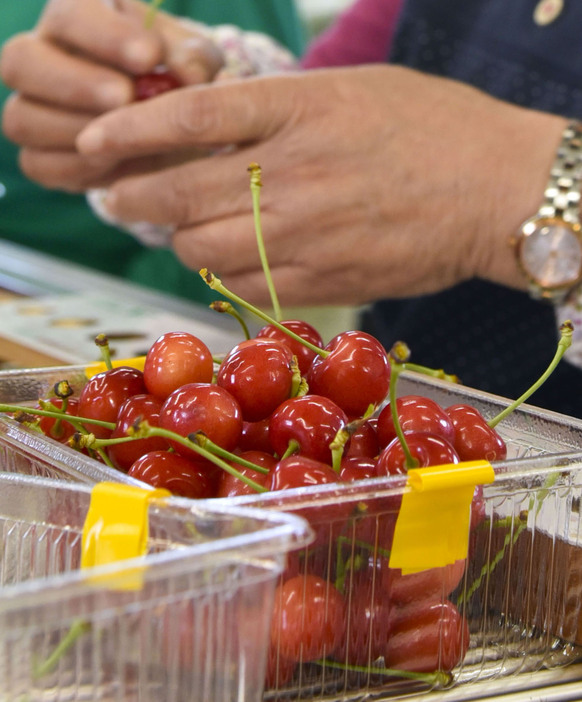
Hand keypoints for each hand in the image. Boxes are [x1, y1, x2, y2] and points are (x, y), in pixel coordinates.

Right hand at [0, 0, 222, 191]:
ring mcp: (32, 109)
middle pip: (21, 61)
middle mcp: (41, 59)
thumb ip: (194, 59)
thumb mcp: (196, 63)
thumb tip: (189, 72)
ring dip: (75, 130)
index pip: (68, 13)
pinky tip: (115, 164)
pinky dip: (76, 167)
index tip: (149, 57)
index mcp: (76, 19)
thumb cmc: (179, 82)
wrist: (174, 135)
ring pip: (21, 118)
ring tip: (126, 138)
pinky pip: (38, 164)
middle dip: (76, 83)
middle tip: (125, 97)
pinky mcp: (39, 158)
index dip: (104, 35)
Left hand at [74, 65, 565, 306]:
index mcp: (301, 109)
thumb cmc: (432, 128)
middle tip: (119, 199)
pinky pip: (247, 289)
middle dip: (134, 199)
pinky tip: (229, 265)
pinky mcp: (327, 279)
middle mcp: (295, 173)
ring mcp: (309, 232)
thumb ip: (281, 112)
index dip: (129, 132)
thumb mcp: (351, 91)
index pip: (190, 118)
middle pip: (180, 194)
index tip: (94, 145)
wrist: (496, 188)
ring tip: (182, 231)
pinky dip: (223, 279)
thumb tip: (215, 134)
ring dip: (179, 242)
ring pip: (204, 250)